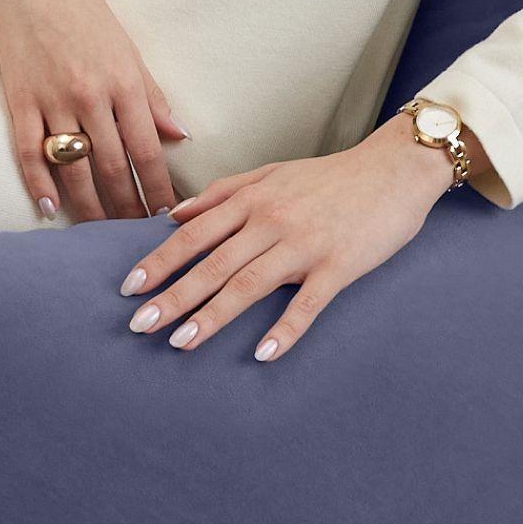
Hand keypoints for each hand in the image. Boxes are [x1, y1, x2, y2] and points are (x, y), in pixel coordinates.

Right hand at [0, 0, 187, 221]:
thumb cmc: (89, 16)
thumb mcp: (129, 52)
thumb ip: (153, 97)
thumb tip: (181, 135)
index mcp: (124, 82)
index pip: (148, 151)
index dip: (159, 190)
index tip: (168, 217)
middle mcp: (90, 95)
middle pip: (114, 168)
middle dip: (128, 209)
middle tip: (136, 238)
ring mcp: (52, 99)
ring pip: (75, 169)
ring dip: (90, 208)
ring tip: (100, 234)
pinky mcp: (19, 100)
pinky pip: (29, 153)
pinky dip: (39, 185)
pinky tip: (50, 210)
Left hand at [116, 113, 455, 359]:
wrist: (393, 169)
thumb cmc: (329, 177)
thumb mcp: (270, 173)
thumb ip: (222, 193)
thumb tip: (174, 214)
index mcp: (252, 199)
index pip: (194, 234)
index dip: (159, 261)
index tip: (129, 288)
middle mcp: (271, 221)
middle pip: (213, 264)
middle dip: (173, 296)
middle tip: (139, 326)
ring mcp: (305, 244)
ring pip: (249, 284)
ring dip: (213, 316)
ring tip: (182, 343)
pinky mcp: (339, 266)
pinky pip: (307, 303)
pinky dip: (285, 330)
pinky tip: (262, 353)